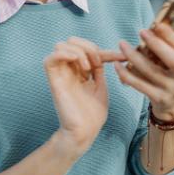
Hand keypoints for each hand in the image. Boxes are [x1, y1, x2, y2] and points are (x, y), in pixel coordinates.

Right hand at [44, 37, 124, 153]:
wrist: (85, 133)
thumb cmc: (93, 115)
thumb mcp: (101, 87)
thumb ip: (99, 71)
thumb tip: (108, 55)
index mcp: (80, 72)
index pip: (90, 50)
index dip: (108, 51)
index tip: (124, 57)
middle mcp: (69, 70)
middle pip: (72, 41)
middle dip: (89, 46)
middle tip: (98, 63)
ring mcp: (61, 75)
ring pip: (60, 45)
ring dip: (79, 51)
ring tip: (88, 68)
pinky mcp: (54, 82)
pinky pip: (49, 59)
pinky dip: (65, 54)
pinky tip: (80, 66)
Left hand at [114, 21, 173, 119]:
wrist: (171, 103)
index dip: (170, 36)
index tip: (157, 24)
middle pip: (172, 60)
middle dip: (156, 44)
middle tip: (142, 31)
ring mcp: (171, 89)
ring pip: (151, 72)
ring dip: (135, 57)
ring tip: (123, 44)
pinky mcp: (157, 98)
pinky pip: (139, 85)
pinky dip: (126, 75)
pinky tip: (117, 64)